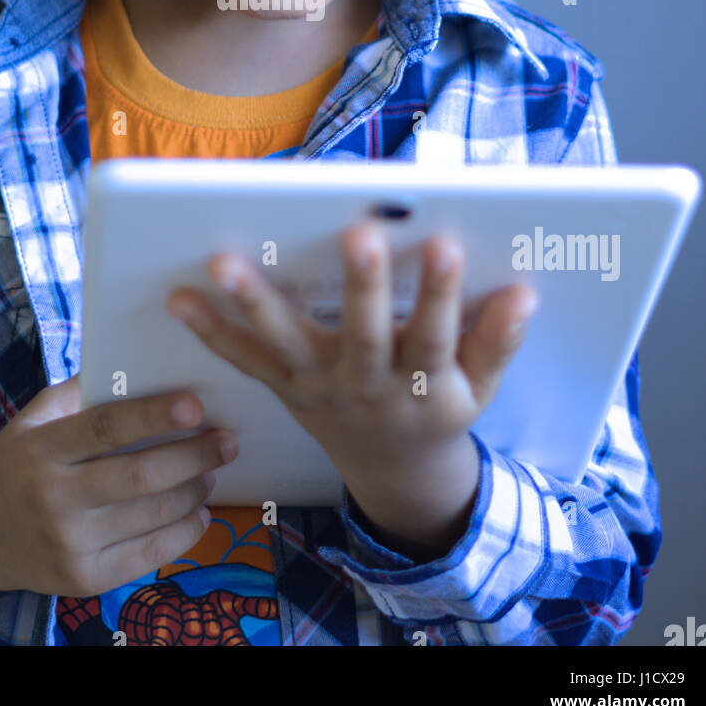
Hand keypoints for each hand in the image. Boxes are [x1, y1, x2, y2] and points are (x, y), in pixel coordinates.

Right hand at [0, 377, 234, 597]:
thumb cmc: (18, 463)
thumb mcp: (33, 419)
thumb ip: (80, 392)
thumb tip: (141, 363)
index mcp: (43, 449)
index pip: (105, 429)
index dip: (153, 416)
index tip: (196, 404)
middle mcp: (53, 498)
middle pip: (139, 477)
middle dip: (194, 457)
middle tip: (227, 441)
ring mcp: (68, 544)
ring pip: (151, 516)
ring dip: (195, 491)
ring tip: (213, 471)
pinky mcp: (81, 580)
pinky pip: (148, 556)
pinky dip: (185, 533)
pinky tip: (199, 511)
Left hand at [166, 222, 538, 549]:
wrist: (394, 473)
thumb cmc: (441, 411)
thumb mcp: (480, 388)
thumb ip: (496, 341)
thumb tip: (524, 293)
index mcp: (424, 384)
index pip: (436, 333)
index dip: (442, 292)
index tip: (445, 244)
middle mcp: (368, 385)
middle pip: (363, 334)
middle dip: (362, 285)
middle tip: (359, 232)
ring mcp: (319, 387)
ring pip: (286, 344)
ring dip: (254, 303)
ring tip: (223, 261)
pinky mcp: (285, 387)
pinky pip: (245, 361)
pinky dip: (212, 332)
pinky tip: (181, 298)